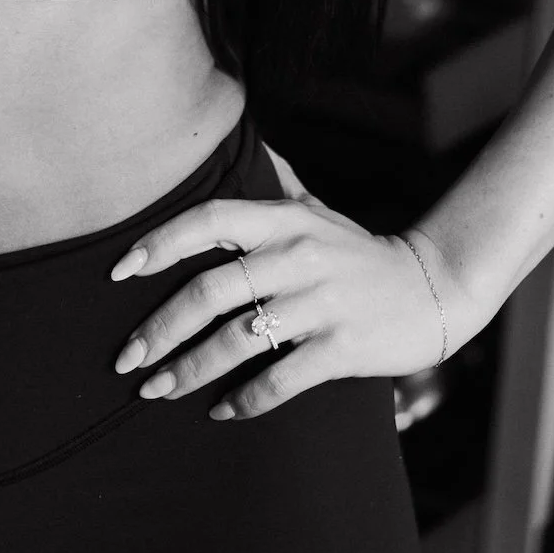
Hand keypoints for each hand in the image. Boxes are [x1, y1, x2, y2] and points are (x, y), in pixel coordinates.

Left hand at [108, 152, 460, 421]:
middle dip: (159, 330)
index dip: (159, 244)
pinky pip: (281, 378)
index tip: (118, 272)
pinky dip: (245, 400)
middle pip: (209, 291)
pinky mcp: (343, 346)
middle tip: (126, 359)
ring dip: (189, 370)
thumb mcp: (317, 211)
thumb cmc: (360, 253)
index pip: (207, 220)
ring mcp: (321, 302)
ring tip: (156, 391)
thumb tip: (239, 141)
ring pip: (237, 340)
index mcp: (283, 220)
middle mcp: (296, 256)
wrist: (435, 288)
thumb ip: (275, 183)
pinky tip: (222, 411)